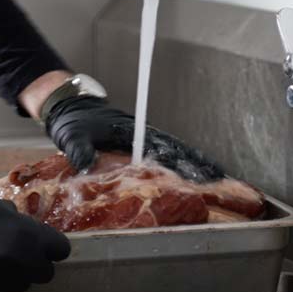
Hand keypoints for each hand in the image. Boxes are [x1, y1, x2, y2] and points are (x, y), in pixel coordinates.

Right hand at [0, 187, 69, 291]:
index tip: (45, 247)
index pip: (61, 250)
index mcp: (26, 233)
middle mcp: (17, 257)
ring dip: (16, 275)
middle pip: (46, 273)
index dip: (53, 248)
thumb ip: (25, 226)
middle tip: (21, 255)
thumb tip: (38, 237)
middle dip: (36, 264)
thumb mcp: (2, 208)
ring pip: (23, 285)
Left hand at [45, 96, 225, 181]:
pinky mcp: (137, 150)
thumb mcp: (72, 136)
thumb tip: (87, 166)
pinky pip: (164, 158)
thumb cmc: (73, 121)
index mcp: (131, 132)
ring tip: (216, 182)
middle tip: (221, 180)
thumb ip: (80, 151)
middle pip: (177, 151)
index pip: (165, 148)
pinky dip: (180, 167)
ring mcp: (141, 143)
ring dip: (193, 167)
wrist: (71, 109)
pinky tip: (192, 179)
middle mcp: (142, 137)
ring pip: (174, 154)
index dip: (184, 160)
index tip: (202, 171)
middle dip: (199, 165)